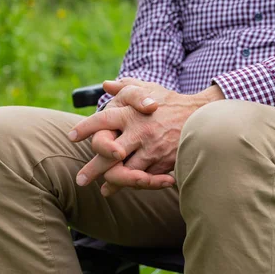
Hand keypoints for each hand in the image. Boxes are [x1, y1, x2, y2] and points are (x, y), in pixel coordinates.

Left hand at [69, 79, 224, 194]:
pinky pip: (144, 178)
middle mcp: (138, 132)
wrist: (202, 116)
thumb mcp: (150, 89)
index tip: (72, 136)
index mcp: (131, 113)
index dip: (84, 129)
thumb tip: (106, 85)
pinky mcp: (163, 163)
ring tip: (104, 189)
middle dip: (92, 169)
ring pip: (124, 172)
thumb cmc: (172, 103)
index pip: (101, 121)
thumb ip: (127, 87)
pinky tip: (128, 188)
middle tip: (80, 180)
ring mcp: (151, 150)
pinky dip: (134, 184)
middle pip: (107, 155)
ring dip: (113, 182)